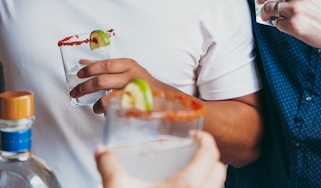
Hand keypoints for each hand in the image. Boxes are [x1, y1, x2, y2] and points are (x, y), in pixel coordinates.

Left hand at [70, 58, 171, 114]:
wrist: (164, 97)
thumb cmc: (140, 82)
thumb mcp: (126, 70)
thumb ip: (106, 67)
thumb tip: (83, 62)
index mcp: (129, 65)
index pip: (105, 65)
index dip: (90, 69)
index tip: (79, 74)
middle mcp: (132, 76)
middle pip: (102, 81)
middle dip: (85, 87)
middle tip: (75, 93)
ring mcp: (134, 92)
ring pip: (106, 99)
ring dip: (96, 104)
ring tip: (95, 107)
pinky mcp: (134, 107)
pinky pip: (114, 111)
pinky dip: (107, 112)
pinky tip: (107, 112)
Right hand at [95, 131, 225, 187]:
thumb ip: (109, 165)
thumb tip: (101, 151)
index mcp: (188, 184)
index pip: (211, 153)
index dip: (206, 139)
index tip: (195, 136)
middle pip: (220, 170)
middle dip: (209, 159)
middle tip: (192, 154)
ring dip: (209, 179)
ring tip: (190, 176)